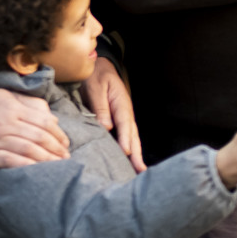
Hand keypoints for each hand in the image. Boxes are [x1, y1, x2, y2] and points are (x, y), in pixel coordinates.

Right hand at [0, 88, 69, 168]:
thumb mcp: (6, 96)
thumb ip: (29, 103)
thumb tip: (52, 116)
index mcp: (13, 108)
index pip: (43, 121)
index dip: (58, 133)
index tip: (66, 143)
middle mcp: (6, 124)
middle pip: (38, 136)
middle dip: (56, 148)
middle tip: (66, 156)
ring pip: (27, 149)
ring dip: (45, 158)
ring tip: (58, 165)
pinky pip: (10, 161)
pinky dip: (26, 165)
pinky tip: (37, 169)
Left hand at [81, 57, 144, 171]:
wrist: (100, 67)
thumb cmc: (96, 76)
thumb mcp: (95, 87)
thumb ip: (100, 106)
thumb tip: (106, 127)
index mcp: (121, 103)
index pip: (124, 124)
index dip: (125, 139)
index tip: (126, 153)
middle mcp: (125, 112)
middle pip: (133, 135)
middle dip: (137, 153)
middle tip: (141, 170)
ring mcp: (124, 117)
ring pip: (132, 137)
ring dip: (135, 153)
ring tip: (139, 170)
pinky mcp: (119, 121)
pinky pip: (126, 136)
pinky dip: (129, 148)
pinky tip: (128, 160)